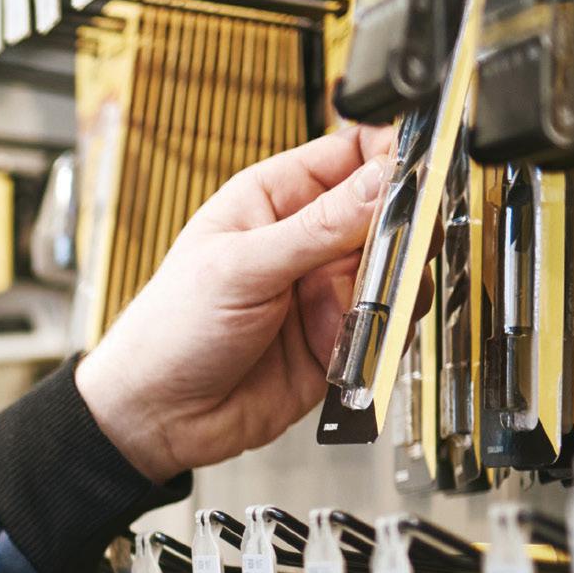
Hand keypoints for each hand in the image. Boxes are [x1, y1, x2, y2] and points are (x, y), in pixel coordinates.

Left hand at [75, 124, 434, 483]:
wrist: (158, 417)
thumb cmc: (171, 331)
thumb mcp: (242, 267)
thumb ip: (318, 228)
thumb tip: (382, 181)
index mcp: (274, 199)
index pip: (353, 155)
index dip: (391, 160)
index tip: (414, 181)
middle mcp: (306, 242)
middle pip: (387, 217)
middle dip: (402, 236)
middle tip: (397, 257)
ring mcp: (324, 293)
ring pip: (395, 276)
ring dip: (394, 294)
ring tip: (367, 313)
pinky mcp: (336, 343)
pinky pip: (385, 332)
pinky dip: (384, 339)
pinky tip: (356, 349)